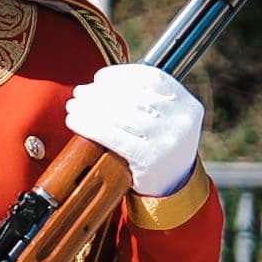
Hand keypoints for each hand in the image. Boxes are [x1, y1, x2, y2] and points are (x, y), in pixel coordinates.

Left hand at [65, 61, 204, 196]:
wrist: (172, 186)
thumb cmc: (159, 147)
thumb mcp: (164, 120)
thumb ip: (144, 100)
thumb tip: (96, 85)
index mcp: (187, 104)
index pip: (151, 78)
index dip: (122, 75)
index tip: (99, 78)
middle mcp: (182, 119)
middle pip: (132, 96)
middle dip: (100, 92)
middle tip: (79, 93)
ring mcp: (168, 139)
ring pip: (120, 114)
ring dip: (90, 107)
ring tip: (74, 106)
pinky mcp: (150, 158)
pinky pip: (112, 136)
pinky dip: (89, 126)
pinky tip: (75, 122)